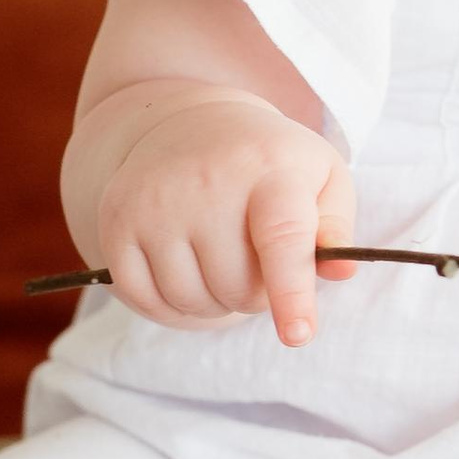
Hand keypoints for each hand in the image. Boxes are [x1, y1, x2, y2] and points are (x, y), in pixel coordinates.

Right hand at [95, 96, 355, 346]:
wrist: (189, 124)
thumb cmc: (271, 164)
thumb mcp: (321, 178)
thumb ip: (336, 226)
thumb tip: (340, 271)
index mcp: (270, 169)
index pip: (282, 239)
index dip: (292, 293)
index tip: (300, 335)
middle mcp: (206, 183)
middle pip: (238, 287)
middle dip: (257, 294)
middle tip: (257, 261)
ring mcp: (154, 203)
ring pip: (192, 300)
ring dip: (216, 302)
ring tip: (224, 264)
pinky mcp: (117, 223)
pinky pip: (144, 299)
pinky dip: (171, 306)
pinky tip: (187, 275)